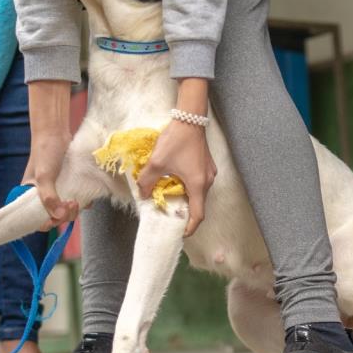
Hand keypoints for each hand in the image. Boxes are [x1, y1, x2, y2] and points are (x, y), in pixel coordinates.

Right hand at [26, 131, 78, 231]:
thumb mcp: (44, 177)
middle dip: (64, 215)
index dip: (47, 223)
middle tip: (72, 204)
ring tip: (78, 201)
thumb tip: (60, 216)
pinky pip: (78, 201)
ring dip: (74, 211)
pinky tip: (87, 199)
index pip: (36, 219)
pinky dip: (83, 203)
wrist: (56, 134)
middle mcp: (44, 196)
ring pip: (67, 210)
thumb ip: (49, 198)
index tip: (56, 218)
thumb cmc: (44, 154)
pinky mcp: (71, 186)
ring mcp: (58, 191)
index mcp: (30, 197)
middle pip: (55, 217)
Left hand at [136, 121, 216, 235]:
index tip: (181, 234)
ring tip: (169, 197)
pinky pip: (198, 182)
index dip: (190, 227)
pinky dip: (188, 187)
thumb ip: (147, 182)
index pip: (198, 215)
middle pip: (198, 204)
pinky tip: (175, 181)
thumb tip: (143, 194)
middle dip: (184, 211)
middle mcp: (208, 181)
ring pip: (198, 192)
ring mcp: (209, 172)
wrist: (189, 118)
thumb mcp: (156, 162)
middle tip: (169, 214)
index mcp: (198, 185)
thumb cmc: (176, 140)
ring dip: (185, 197)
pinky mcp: (207, 165)